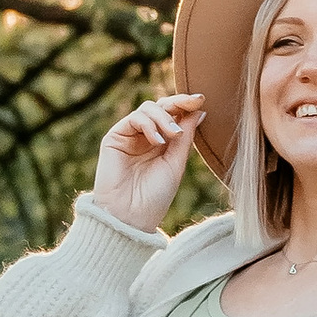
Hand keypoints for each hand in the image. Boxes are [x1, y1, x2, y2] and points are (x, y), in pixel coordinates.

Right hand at [92, 92, 206, 232]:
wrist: (130, 216)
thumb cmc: (155, 196)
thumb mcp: (176, 163)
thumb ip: (186, 137)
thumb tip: (200, 110)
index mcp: (163, 143)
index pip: (175, 115)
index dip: (186, 105)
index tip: (202, 100)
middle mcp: (146, 137)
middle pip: (161, 107)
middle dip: (178, 102)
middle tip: (193, 102)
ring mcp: (130, 136)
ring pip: (148, 109)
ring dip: (164, 117)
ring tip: (173, 135)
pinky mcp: (115, 137)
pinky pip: (133, 119)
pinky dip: (148, 124)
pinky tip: (157, 140)